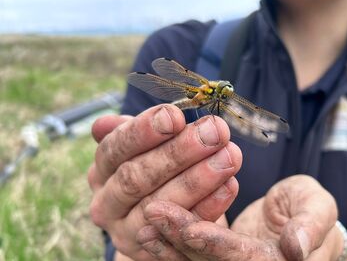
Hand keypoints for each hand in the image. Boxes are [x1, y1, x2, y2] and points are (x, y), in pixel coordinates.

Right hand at [87, 104, 242, 259]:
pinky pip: (184, 231)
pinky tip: (230, 185)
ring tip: (229, 156)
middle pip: (136, 176)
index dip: (143, 131)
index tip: (175, 116)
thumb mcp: (144, 147)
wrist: (169, 217)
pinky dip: (209, 206)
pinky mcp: (154, 254)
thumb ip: (135, 132)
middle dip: (178, 152)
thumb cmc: (158, 168)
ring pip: (159, 205)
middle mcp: (106, 204)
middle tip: (215, 132)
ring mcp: (128, 233)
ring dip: (198, 179)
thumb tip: (103, 124)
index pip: (114, 148)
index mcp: (100, 171)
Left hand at [140, 175, 342, 260]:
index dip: (217, 247)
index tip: (190, 229)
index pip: (245, 260)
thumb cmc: (312, 209)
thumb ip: (313, 225)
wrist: (300, 220)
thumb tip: (297, 249)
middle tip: (154, 212)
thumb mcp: (320, 208)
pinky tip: (148, 232)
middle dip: (182, 239)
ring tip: (146, 222)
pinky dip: (169, 247)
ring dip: (168, 245)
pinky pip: (191, 258)